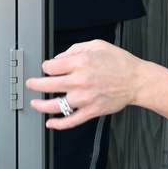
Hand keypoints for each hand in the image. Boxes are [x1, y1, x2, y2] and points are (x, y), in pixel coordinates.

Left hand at [26, 40, 142, 129]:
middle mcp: (80, 80)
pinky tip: (50, 123)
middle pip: (49, 84)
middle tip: (30, 84)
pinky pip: (71, 120)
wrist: (136, 80)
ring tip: (34, 103)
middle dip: (35, 84)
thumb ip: (75, 49)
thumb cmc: (119, 61)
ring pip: (56, 104)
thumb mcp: (97, 45)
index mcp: (81, 62)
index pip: (51, 66)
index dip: (45, 66)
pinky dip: (59, 124)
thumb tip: (59, 58)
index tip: (46, 67)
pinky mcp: (91, 111)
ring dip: (41, 105)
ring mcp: (85, 98)